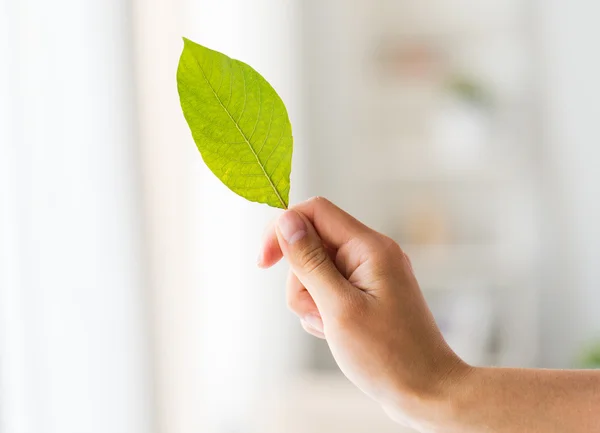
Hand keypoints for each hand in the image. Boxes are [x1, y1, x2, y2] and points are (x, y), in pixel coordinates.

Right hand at [257, 197, 468, 428]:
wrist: (424, 392)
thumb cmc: (388, 355)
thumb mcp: (339, 307)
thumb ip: (311, 261)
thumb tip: (287, 221)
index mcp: (370, 247)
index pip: (315, 211)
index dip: (283, 229)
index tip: (264, 263)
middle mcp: (371, 254)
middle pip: (312, 245)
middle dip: (301, 281)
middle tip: (319, 313)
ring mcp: (369, 275)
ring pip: (315, 271)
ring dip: (311, 301)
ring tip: (331, 329)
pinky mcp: (366, 294)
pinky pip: (327, 290)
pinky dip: (322, 311)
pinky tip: (336, 334)